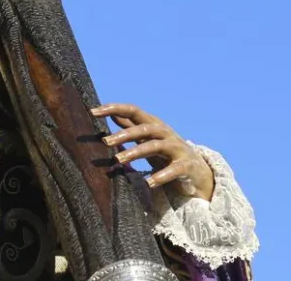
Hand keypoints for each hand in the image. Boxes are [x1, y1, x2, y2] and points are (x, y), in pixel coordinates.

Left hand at [91, 102, 214, 200]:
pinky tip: (149, 183)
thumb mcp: (147, 138)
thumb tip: (111, 113)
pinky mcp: (186, 165)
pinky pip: (174, 169)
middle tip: (105, 142)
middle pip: (143, 128)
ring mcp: (177, 148)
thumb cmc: (165, 152)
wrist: (197, 171)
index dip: (114, 108)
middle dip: (124, 134)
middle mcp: (164, 133)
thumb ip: (131, 126)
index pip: (132, 110)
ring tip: (119, 160)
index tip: (93, 111)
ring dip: (135, 152)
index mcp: (153, 124)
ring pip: (154, 146)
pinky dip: (161, 176)